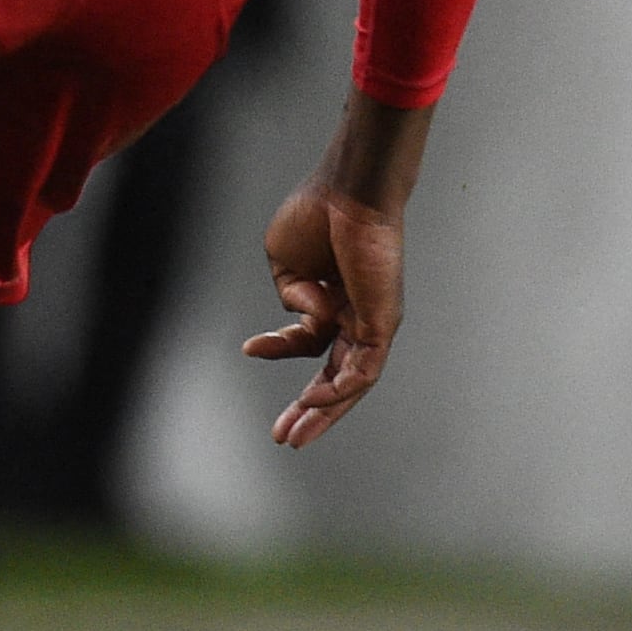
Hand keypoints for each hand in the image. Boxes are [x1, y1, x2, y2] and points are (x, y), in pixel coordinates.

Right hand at [244, 93, 430, 447]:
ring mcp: (373, 322)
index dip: (278, 350)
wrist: (348, 193)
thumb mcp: (284, 264)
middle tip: (283, 436)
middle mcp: (357, 316)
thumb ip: (290, 298)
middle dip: (309, 409)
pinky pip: (363, 369)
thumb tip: (307, 321)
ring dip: (324, 413)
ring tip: (295, 437)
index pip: (308, 340)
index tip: (249, 349)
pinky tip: (314, 401)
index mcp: (334, 300)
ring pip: (351, 383)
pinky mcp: (382, 323)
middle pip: (335, 376)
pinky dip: (340, 389)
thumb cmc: (317, 215)